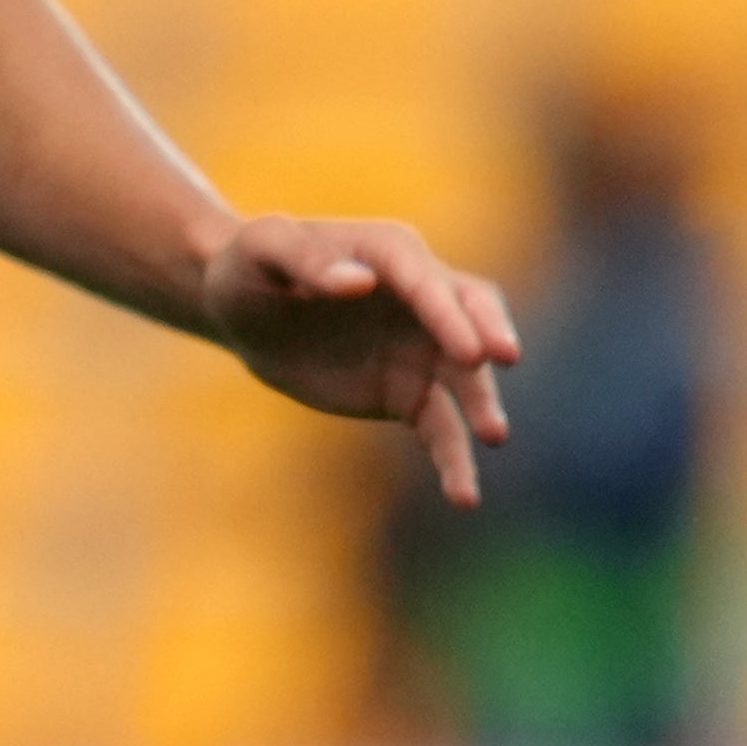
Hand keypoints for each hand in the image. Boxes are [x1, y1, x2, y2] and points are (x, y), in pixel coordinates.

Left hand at [195, 214, 522, 504]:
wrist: (243, 314)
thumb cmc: (249, 268)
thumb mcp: (261, 249)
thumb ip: (306, 259)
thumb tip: (360, 282)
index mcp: (390, 253)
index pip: (429, 282)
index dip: (450, 315)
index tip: (472, 352)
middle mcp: (420, 297)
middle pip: (473, 312)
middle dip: (490, 334)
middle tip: (504, 359)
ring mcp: (421, 348)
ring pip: (467, 378)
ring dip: (483, 404)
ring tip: (494, 436)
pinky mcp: (409, 394)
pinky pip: (442, 428)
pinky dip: (455, 459)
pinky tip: (463, 496)